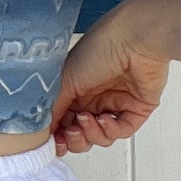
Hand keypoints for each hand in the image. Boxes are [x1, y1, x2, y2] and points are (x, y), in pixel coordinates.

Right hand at [50, 3, 170, 156]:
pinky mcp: (137, 108)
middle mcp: (95, 96)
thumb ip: (53, 108)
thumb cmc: (99, 48)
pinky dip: (111, 130)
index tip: (51, 141)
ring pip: (100, 136)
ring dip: (92, 133)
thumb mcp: (65, 79)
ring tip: (88, 120)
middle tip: (71, 131)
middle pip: (81, 133)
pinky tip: (105, 119)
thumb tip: (44, 132)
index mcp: (75, 88)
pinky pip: (122, 130)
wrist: (135, 40)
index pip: (63, 120)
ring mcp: (116, 103)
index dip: (56, 134)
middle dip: (74, 138)